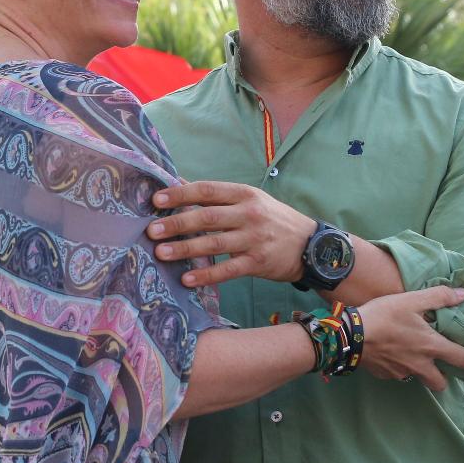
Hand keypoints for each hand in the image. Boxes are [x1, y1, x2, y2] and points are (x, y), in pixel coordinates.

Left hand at [147, 181, 314, 285]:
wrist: (311, 245)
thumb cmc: (273, 219)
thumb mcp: (249, 199)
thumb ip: (215, 195)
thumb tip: (178, 182)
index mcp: (244, 194)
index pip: (207, 190)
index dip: (180, 194)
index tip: (156, 200)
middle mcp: (249, 214)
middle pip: (207, 217)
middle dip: (177, 223)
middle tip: (152, 230)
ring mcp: (254, 239)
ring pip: (214, 243)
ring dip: (185, 249)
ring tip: (161, 253)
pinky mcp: (258, 262)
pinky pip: (227, 270)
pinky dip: (206, 275)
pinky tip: (187, 279)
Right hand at [356, 286, 463, 390]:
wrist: (351, 336)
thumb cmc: (384, 316)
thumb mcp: (411, 300)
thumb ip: (438, 297)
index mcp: (431, 346)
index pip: (463, 359)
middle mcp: (420, 365)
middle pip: (440, 383)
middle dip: (443, 378)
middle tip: (439, 366)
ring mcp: (401, 373)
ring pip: (418, 378)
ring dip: (419, 372)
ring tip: (412, 358)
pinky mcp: (385, 375)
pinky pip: (397, 374)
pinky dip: (398, 367)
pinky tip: (390, 354)